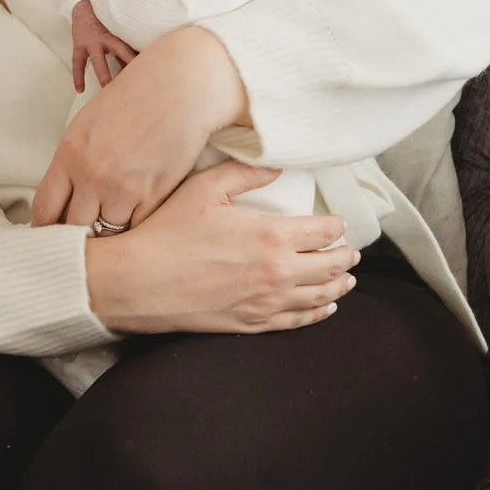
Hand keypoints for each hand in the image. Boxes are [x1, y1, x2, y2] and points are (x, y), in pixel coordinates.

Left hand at [32, 22, 248, 229]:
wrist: (182, 87)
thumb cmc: (136, 97)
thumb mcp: (89, 123)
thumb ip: (73, 162)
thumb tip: (65, 197)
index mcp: (69, 153)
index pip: (44, 208)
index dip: (45, 228)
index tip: (50, 236)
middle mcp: (92, 174)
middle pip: (73, 228)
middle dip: (76, 235)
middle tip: (82, 241)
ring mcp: (123, 188)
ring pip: (106, 234)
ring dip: (108, 234)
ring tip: (112, 233)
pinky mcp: (154, 196)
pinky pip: (137, 229)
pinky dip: (136, 229)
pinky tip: (138, 222)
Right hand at [70, 0, 135, 91]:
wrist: (83, 7)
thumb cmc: (105, 22)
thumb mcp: (117, 30)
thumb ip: (126, 47)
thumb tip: (140, 62)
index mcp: (118, 32)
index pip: (133, 45)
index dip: (141, 55)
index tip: (152, 65)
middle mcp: (105, 37)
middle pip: (119, 50)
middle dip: (127, 64)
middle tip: (135, 80)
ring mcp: (91, 42)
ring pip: (98, 60)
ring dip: (103, 74)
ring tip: (106, 89)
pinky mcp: (79, 45)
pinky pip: (78, 63)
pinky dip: (78, 77)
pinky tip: (79, 90)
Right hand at [83, 161, 355, 334]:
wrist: (139, 283)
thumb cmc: (167, 232)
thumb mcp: (204, 189)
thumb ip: (245, 173)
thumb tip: (277, 167)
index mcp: (272, 236)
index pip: (323, 232)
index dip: (337, 227)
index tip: (339, 224)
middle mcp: (278, 272)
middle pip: (330, 266)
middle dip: (345, 257)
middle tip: (351, 252)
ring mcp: (267, 301)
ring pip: (319, 296)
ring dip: (338, 286)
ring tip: (347, 279)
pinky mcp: (252, 322)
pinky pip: (297, 321)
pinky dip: (317, 313)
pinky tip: (324, 308)